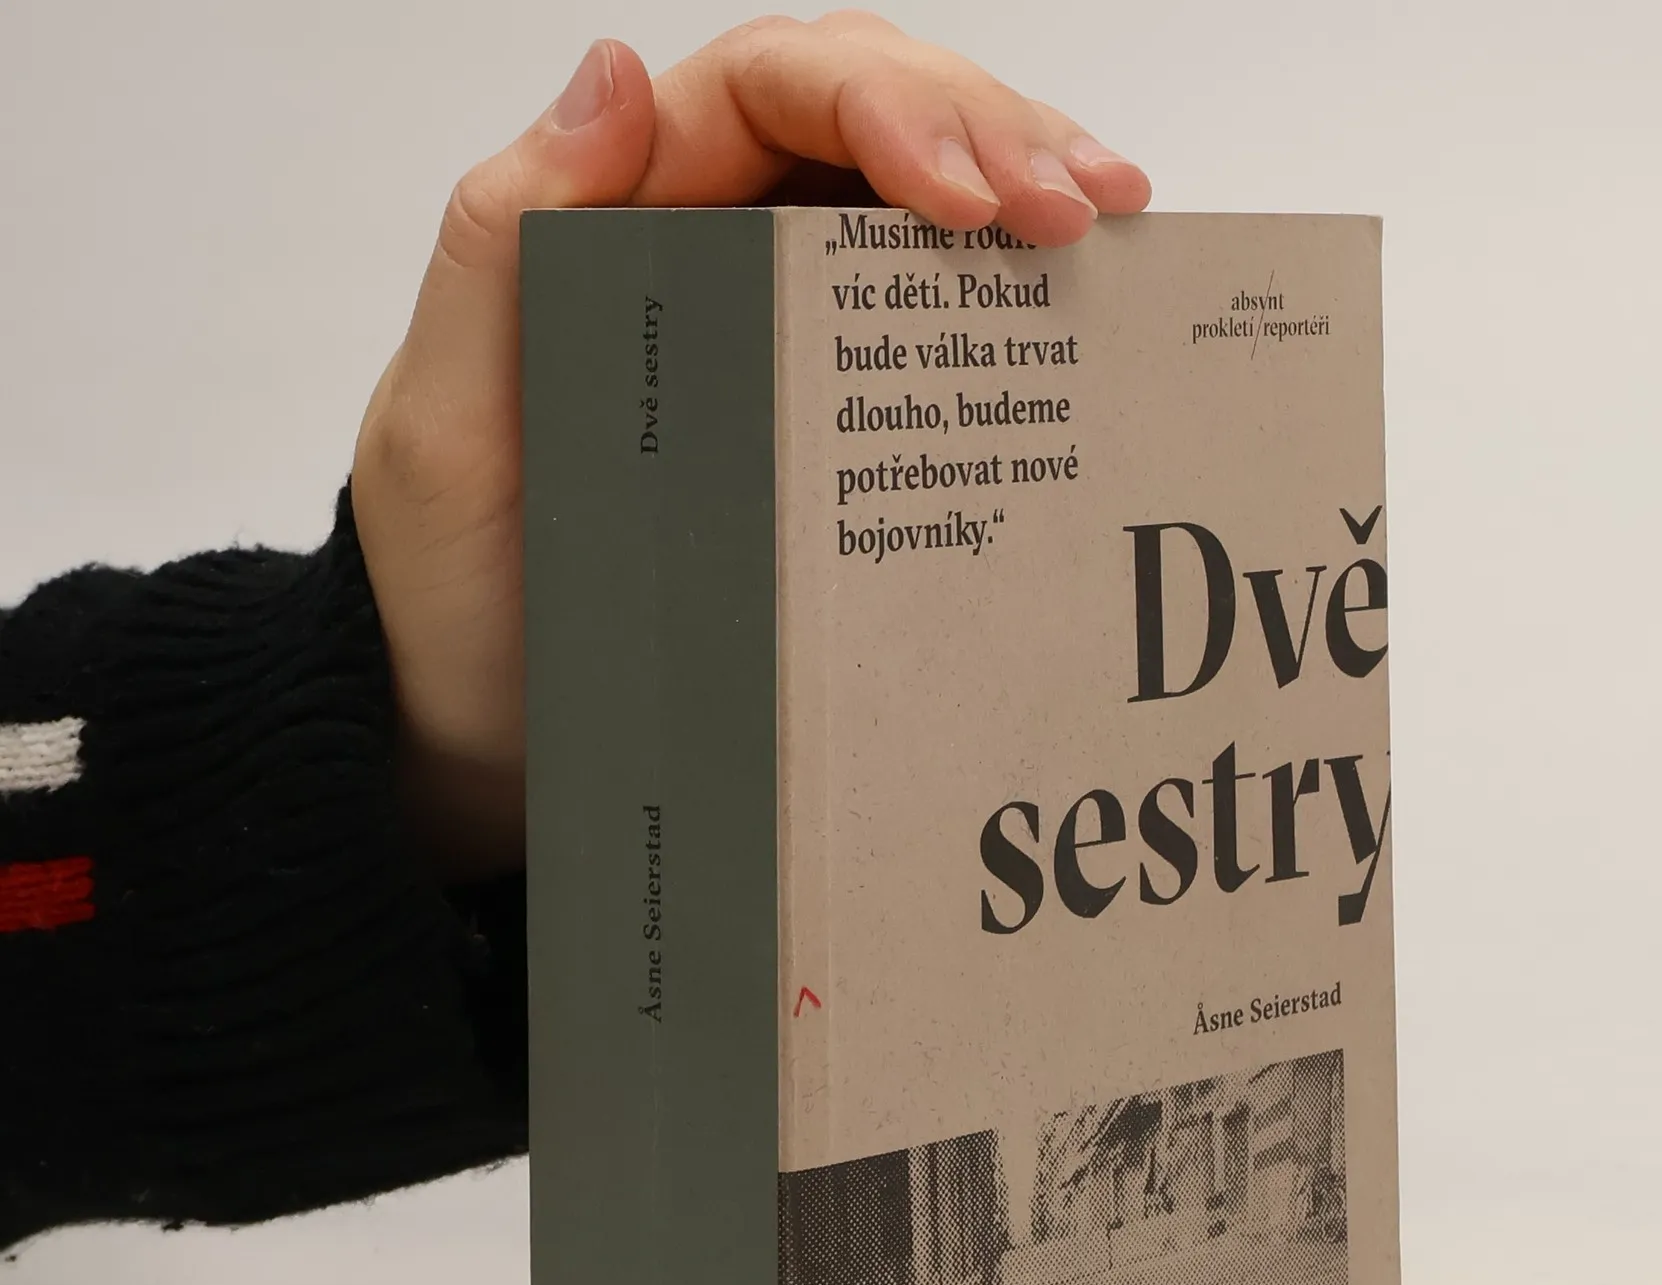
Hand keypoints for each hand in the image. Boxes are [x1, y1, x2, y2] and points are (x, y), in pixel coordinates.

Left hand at [351, 13, 1150, 878]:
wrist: (487, 734)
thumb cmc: (455, 593)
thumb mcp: (447, 426)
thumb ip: (502, 249)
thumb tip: (616, 73)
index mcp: (622, 214)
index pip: (774, 90)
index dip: (891, 108)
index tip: (973, 200)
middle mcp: (710, 244)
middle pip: (873, 116)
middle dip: (991, 135)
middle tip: (1086, 214)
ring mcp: (774, 325)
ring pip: (915, 202)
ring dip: (1024, 187)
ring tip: (1114, 228)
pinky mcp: (820, 415)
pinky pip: (922, 321)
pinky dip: (1007, 299)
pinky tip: (1078, 307)